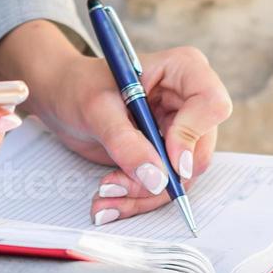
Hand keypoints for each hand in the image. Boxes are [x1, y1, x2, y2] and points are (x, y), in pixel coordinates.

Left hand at [40, 47, 231, 223]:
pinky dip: (136, 198)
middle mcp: (188, 101)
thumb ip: (126, 142)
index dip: (193, 135)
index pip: (211, 104)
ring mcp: (179, 130)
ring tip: (103, 197)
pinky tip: (108, 202)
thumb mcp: (97, 109)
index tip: (168, 161)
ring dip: (142, 195)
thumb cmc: (78, 86)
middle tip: (114, 186)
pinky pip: (163, 185)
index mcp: (181, 70)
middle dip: (158, 178)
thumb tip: (156, 179)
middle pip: (197, 151)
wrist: (61, 97)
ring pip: (180, 177)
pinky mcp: (164, 154)